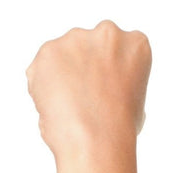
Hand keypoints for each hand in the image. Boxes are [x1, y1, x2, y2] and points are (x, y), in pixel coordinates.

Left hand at [26, 20, 150, 160]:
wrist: (97, 139)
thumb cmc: (117, 131)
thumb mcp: (136, 101)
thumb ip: (118, 84)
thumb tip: (104, 94)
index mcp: (134, 44)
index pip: (112, 53)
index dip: (101, 77)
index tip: (98, 95)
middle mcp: (108, 32)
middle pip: (85, 49)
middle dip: (79, 71)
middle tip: (78, 103)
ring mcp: (77, 39)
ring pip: (60, 58)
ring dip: (58, 79)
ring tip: (66, 108)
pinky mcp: (49, 51)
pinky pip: (37, 70)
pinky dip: (39, 89)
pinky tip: (52, 106)